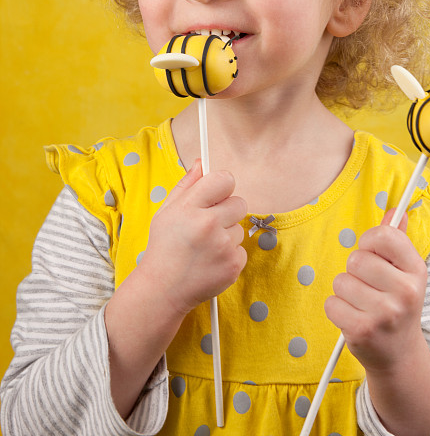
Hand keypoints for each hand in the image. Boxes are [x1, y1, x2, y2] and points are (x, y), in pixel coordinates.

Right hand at [136, 160, 247, 319]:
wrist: (163, 289)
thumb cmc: (164, 247)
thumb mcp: (167, 211)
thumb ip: (186, 185)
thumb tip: (201, 163)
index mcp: (190, 208)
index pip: (224, 180)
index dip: (222, 186)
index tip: (216, 194)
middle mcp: (208, 225)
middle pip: (239, 202)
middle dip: (227, 211)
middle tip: (208, 224)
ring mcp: (223, 247)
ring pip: (240, 227)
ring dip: (227, 234)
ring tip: (206, 247)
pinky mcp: (233, 266)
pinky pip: (242, 249)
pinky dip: (230, 254)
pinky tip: (211, 260)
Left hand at [324, 210, 427, 372]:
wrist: (399, 353)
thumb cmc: (396, 302)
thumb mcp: (404, 272)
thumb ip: (396, 239)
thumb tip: (396, 210)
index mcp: (417, 270)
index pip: (383, 235)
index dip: (369, 242)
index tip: (372, 254)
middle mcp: (406, 292)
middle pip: (357, 258)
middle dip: (355, 270)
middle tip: (368, 286)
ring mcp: (385, 314)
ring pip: (341, 281)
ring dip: (345, 291)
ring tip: (361, 303)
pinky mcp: (363, 331)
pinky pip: (332, 303)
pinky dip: (336, 309)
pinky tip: (353, 317)